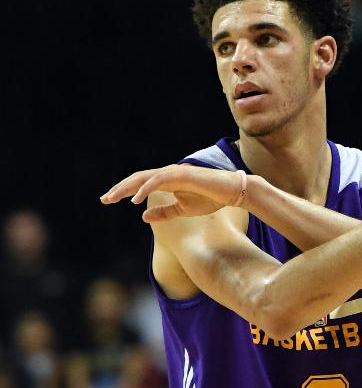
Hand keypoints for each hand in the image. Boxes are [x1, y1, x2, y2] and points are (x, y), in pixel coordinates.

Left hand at [100, 164, 244, 221]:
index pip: (140, 183)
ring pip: (145, 177)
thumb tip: (143, 215)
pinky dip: (145, 188)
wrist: (231, 192)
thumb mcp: (183, 210)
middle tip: (104, 199)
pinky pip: (159, 180)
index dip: (124, 190)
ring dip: (128, 188)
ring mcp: (175, 172)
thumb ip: (164, 212)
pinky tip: (135, 199)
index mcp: (167, 180)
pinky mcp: (182, 175)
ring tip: (114, 198)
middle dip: (120, 188)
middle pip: (138, 178)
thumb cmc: (210, 199)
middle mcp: (168, 173)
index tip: (109, 200)